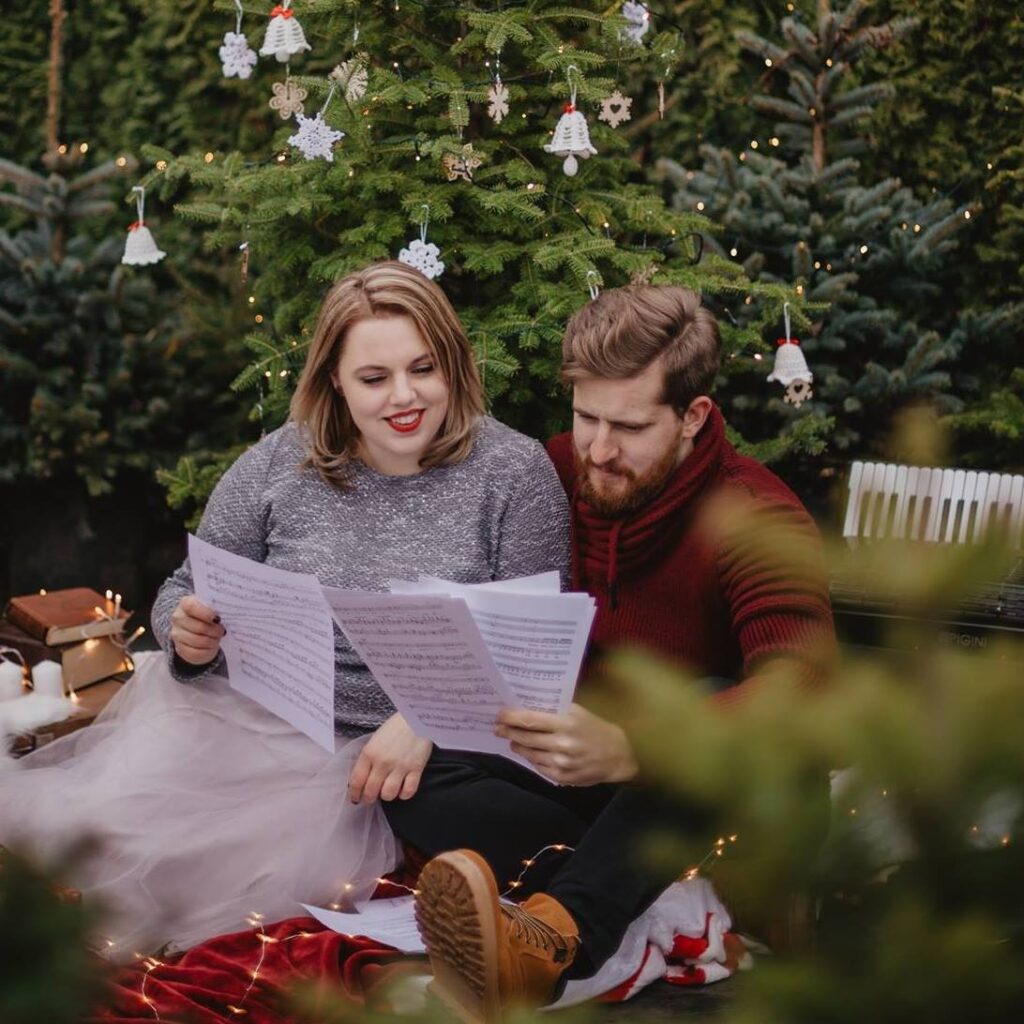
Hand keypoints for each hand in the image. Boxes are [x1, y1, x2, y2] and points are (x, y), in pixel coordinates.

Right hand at [170, 595, 225, 665]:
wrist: (198, 629)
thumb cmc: (207, 615)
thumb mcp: (211, 608)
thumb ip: (216, 608)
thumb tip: (228, 612)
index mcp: (186, 603)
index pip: (191, 607)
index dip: (206, 613)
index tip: (218, 619)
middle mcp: (178, 618)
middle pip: (199, 627)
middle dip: (215, 630)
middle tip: (223, 630)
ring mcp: (177, 634)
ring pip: (199, 641)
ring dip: (213, 641)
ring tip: (218, 638)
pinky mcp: (180, 649)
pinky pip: (196, 653)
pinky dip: (208, 651)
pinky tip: (212, 646)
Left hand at [348, 713, 432, 804]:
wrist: (416, 719)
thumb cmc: (393, 729)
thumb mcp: (374, 741)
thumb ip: (367, 760)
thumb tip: (361, 780)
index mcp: (369, 753)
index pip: (357, 781)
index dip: (354, 794)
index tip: (355, 799)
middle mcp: (383, 761)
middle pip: (371, 791)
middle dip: (368, 799)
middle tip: (370, 798)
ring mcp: (400, 766)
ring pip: (388, 794)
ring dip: (386, 796)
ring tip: (387, 791)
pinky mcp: (416, 768)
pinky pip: (408, 791)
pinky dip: (404, 794)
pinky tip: (402, 790)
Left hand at [495, 703, 637, 786]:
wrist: (617, 755)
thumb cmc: (595, 729)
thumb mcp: (578, 712)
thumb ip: (555, 710)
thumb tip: (527, 706)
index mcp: (566, 723)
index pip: (530, 720)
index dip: (511, 717)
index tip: (500, 714)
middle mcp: (562, 744)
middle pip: (526, 737)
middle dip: (508, 731)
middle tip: (498, 727)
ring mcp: (561, 762)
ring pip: (529, 753)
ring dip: (517, 745)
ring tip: (511, 738)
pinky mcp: (562, 777)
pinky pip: (538, 767)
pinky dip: (531, 758)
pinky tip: (527, 752)